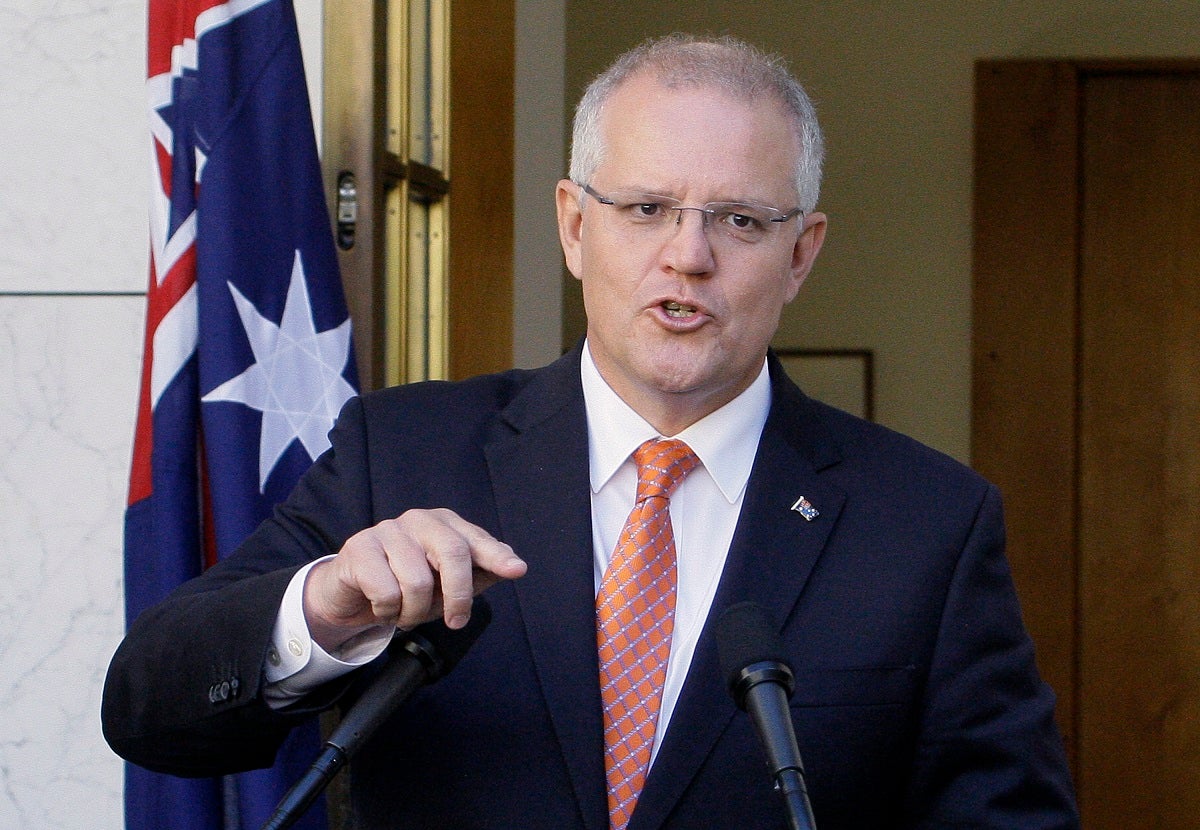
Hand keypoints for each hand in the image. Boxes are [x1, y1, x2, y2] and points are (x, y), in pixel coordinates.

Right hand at [302, 508, 526, 651]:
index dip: (496, 556)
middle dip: (458, 595)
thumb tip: (515, 567)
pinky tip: (382, 607)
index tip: (516, 570)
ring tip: (405, 613)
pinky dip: (388, 612)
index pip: (475, 539)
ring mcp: (388, 530)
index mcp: (445, 524)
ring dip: (414, 612)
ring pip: (417, 581)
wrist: (350, 592)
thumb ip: (479, 574)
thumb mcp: (446, 585)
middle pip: (452, 553)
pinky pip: (386, 592)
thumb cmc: (405, 586)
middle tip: (456, 621)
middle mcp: (419, 520)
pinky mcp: (360, 547)